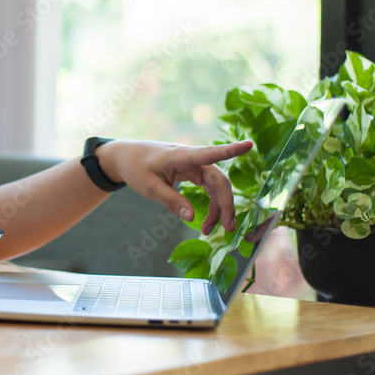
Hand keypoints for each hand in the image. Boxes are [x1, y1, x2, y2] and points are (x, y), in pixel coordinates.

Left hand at [98, 139, 253, 234]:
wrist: (126, 157)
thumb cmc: (136, 167)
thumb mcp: (149, 187)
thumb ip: (171, 201)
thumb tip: (192, 217)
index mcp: (181, 156)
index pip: (209, 153)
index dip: (230, 150)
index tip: (249, 145)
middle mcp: (193, 159)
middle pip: (219, 180)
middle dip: (226, 204)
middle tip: (227, 228)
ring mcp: (194, 166)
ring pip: (216, 187)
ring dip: (218, 208)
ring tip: (209, 230)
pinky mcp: (193, 173)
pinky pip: (209, 189)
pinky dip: (211, 205)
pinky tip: (208, 220)